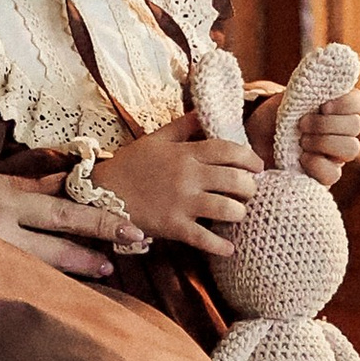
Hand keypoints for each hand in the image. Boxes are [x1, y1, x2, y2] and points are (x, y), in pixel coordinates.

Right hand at [0, 159, 128, 282]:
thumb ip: (19, 184)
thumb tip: (58, 186)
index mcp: (3, 198)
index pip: (61, 208)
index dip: (97, 217)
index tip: (127, 224)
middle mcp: (0, 227)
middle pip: (59, 237)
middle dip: (97, 244)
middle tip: (131, 247)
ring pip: (41, 263)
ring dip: (76, 266)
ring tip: (104, 269)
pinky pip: (15, 276)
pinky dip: (41, 281)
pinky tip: (59, 289)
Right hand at [102, 114, 259, 256]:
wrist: (101, 193)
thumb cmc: (130, 165)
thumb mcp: (156, 139)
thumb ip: (183, 126)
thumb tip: (203, 111)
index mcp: (185, 153)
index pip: (228, 150)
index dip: (249, 157)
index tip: (258, 166)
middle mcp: (188, 176)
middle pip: (236, 179)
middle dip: (250, 187)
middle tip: (249, 192)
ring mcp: (182, 202)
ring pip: (227, 208)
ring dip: (239, 213)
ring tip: (237, 214)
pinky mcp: (174, 226)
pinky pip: (205, 238)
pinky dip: (221, 246)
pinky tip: (229, 248)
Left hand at [245, 86, 359, 188]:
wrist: (254, 140)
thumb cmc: (274, 116)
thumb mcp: (289, 97)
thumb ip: (310, 85)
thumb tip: (328, 64)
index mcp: (337, 108)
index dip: (346, 104)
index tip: (322, 105)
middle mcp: (341, 131)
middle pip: (355, 126)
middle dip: (326, 124)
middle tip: (301, 124)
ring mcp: (335, 154)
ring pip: (351, 148)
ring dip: (324, 142)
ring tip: (301, 140)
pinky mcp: (324, 176)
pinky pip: (334, 174)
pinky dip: (317, 164)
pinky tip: (301, 158)